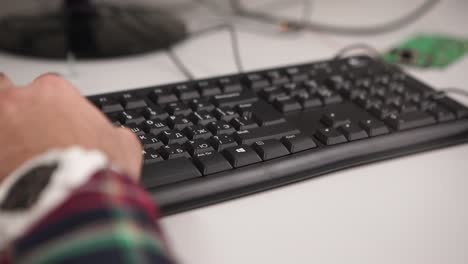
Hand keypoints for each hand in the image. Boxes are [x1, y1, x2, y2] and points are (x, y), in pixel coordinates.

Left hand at [0, 73, 142, 182]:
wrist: (71, 199)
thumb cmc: (94, 168)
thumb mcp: (124, 145)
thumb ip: (115, 133)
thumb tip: (117, 138)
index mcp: (55, 92)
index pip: (49, 87)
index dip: (54, 107)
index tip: (58, 123)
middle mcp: (21, 100)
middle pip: (6, 89)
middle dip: (15, 107)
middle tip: (26, 130)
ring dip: (3, 125)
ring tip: (13, 150)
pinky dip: (0, 158)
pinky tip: (9, 171)